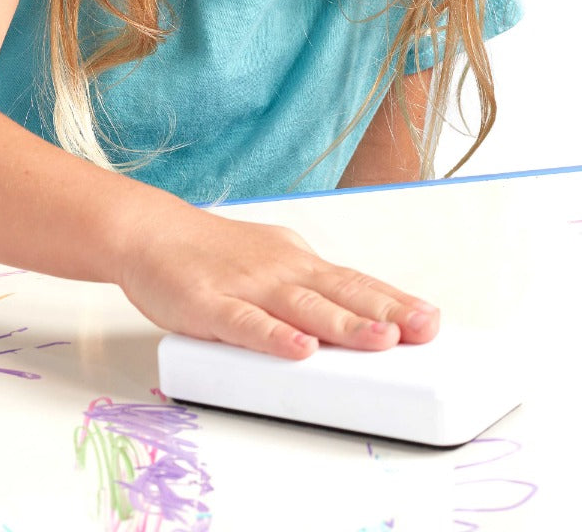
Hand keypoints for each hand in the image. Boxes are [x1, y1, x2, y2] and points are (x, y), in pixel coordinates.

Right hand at [115, 203, 439, 358]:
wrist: (150, 233)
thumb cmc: (212, 256)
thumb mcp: (270, 263)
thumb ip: (307, 292)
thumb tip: (354, 319)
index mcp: (298, 263)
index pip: (355, 282)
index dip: (394, 301)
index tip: (431, 319)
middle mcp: (280, 270)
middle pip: (340, 293)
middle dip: (386, 312)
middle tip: (425, 329)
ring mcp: (246, 286)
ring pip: (302, 307)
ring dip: (344, 325)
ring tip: (381, 341)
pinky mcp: (209, 304)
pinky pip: (246, 323)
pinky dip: (274, 336)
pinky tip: (299, 349)